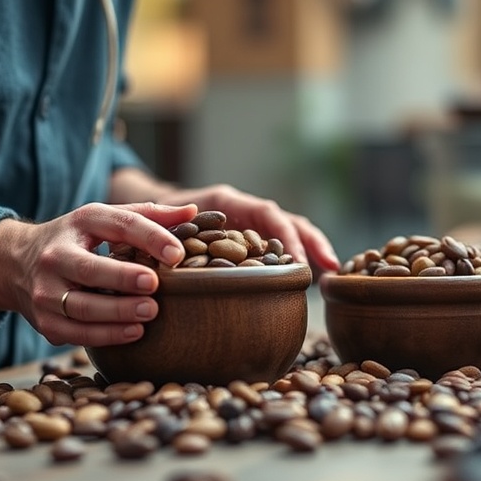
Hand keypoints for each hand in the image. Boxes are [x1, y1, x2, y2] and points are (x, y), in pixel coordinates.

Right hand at [0, 202, 196, 346]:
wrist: (15, 263)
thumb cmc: (76, 239)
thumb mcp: (105, 219)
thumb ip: (148, 216)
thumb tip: (193, 211)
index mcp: (80, 222)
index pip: (118, 225)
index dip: (149, 237)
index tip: (177, 253)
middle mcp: (56, 255)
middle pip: (89, 270)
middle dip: (123, 279)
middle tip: (155, 286)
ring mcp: (46, 291)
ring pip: (81, 307)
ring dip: (117, 313)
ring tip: (149, 313)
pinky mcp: (44, 321)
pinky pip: (75, 333)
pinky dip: (104, 336)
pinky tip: (133, 333)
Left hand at [155, 183, 340, 276]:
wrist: (148, 214)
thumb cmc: (154, 219)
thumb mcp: (164, 224)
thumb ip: (176, 235)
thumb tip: (183, 258)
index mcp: (228, 202)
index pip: (267, 214)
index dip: (286, 236)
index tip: (298, 261)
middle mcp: (243, 210)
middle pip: (287, 221)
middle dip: (312, 240)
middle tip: (332, 264)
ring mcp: (247, 224)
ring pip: (287, 232)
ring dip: (309, 249)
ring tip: (329, 271)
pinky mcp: (246, 239)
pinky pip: (274, 247)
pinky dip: (292, 259)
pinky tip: (304, 278)